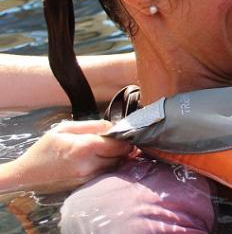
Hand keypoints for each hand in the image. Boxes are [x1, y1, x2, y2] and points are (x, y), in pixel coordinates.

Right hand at [0, 120, 133, 193]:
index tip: (122, 133)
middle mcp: (88, 165)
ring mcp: (88, 178)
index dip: (124, 138)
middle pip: (120, 156)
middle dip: (122, 147)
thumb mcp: (65, 128)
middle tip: (115, 141)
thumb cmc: (45, 148)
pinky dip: (107, 166)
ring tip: (106, 150)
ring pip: (115, 166)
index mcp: (83, 147)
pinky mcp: (86, 185)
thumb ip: (92, 125)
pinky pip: (105, 174)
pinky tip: (99, 160)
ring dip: (116, 158)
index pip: (118, 144)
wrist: (27, 174)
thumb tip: (113, 127)